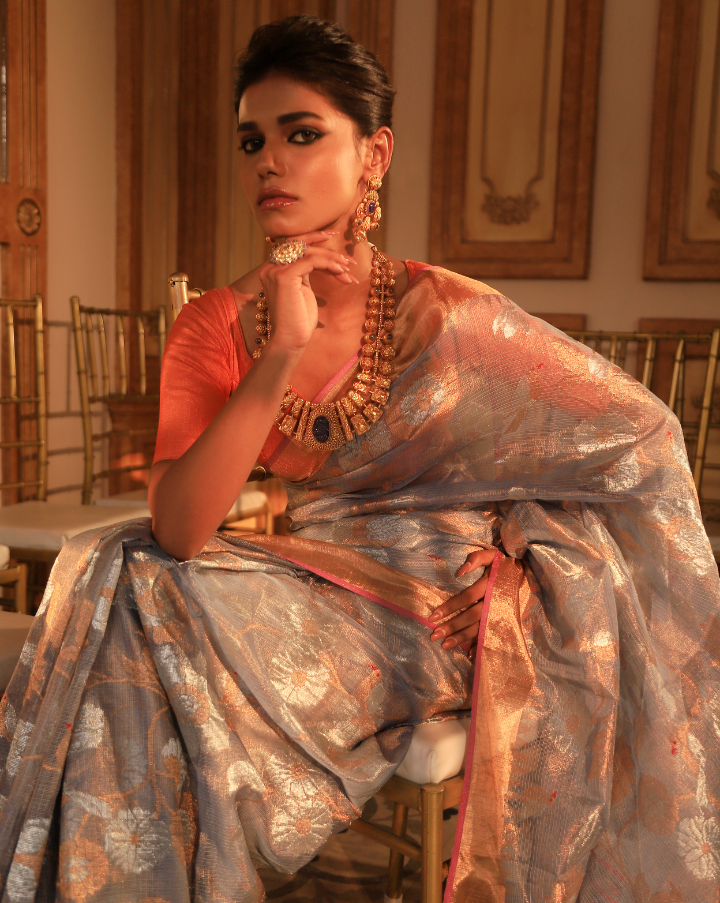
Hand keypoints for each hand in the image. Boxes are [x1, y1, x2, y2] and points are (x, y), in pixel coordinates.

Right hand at [258, 230, 358, 353]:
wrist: (290, 340)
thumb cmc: (299, 321)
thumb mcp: (304, 292)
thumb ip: (306, 274)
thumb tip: (324, 262)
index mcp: (273, 269)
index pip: (293, 244)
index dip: (313, 237)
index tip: (332, 234)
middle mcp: (270, 267)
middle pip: (302, 246)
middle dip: (328, 251)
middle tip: (348, 260)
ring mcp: (276, 270)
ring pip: (309, 253)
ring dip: (332, 259)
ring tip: (348, 270)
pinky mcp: (285, 276)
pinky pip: (312, 261)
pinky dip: (329, 265)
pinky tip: (341, 274)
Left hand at [428, 549, 498, 659]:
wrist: (532, 575)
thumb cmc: (506, 565)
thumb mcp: (493, 555)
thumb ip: (477, 558)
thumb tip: (459, 571)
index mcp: (491, 584)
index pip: (468, 596)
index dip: (451, 606)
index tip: (433, 616)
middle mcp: (496, 601)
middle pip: (472, 616)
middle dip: (453, 626)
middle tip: (434, 636)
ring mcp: (502, 613)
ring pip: (481, 628)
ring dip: (463, 638)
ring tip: (445, 645)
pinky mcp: (508, 622)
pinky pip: (493, 636)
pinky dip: (482, 645)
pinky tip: (470, 654)